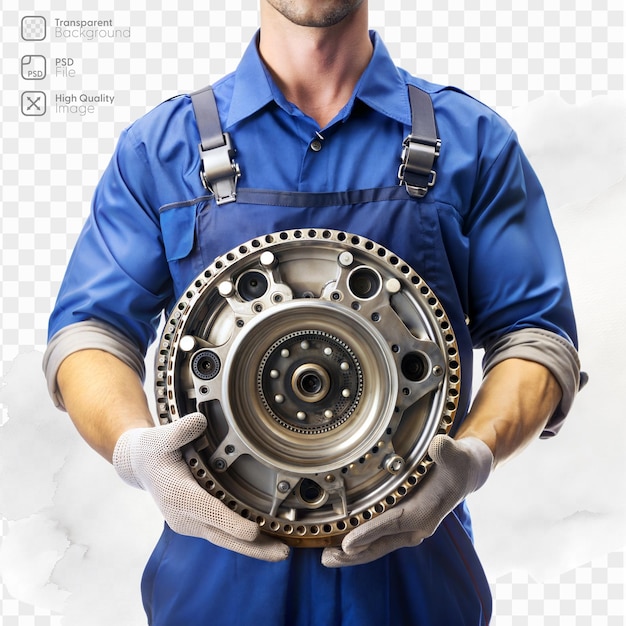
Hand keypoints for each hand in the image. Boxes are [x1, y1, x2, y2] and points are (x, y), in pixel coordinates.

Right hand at [113, 412, 289, 561]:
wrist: (141, 466)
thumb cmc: (153, 450)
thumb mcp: (161, 436)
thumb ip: (180, 430)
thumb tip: (200, 422)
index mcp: (178, 494)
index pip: (209, 511)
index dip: (231, 522)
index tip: (252, 531)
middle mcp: (184, 515)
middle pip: (222, 535)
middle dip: (252, 547)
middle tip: (282, 554)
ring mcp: (191, 523)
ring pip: (225, 538)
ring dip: (253, 547)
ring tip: (281, 552)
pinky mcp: (197, 523)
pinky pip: (223, 534)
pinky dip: (244, 540)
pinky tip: (266, 541)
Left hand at [322, 435, 492, 566]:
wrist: (465, 473)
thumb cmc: (458, 463)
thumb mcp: (455, 454)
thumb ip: (447, 451)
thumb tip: (439, 444)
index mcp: (425, 512)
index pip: (392, 523)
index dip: (369, 532)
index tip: (347, 543)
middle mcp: (417, 526)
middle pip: (381, 543)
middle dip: (355, 553)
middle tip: (327, 559)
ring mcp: (410, 529)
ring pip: (378, 545)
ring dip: (355, 553)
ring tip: (328, 558)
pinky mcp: (404, 526)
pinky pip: (380, 539)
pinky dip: (362, 543)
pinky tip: (344, 545)